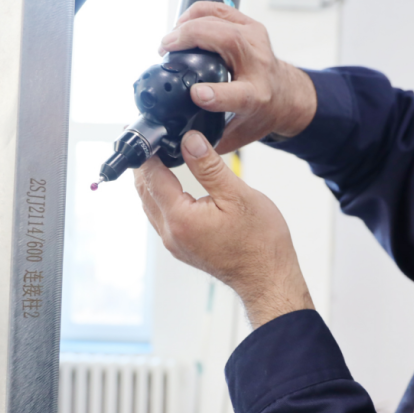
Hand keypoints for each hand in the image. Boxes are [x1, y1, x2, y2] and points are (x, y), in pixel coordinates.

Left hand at [135, 130, 314, 328]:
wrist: (268, 278)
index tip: (151, 134)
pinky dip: (161, 198)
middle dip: (145, 165)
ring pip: (151, 206)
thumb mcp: (237, 194)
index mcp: (181, 218)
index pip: (152, 176)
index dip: (149, 152)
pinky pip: (162, 218)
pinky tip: (173, 187)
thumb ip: (208, 166)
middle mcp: (171, 233)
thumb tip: (189, 140)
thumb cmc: (260, 243)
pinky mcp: (183, 248)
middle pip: (145, 192)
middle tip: (151, 142)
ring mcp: (175, 244)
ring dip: (152, 182)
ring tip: (159, 159)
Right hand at [160, 2, 317, 152]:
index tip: (195, 94)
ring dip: (189, 24)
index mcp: (257, 97)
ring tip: (169, 39)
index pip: (237, 95)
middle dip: (190, 39)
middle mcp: (259, 65)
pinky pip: (220, 10)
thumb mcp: (237, 135)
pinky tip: (182, 24)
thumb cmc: (260, 113)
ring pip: (221, 20)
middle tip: (164, 48)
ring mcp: (256, 40)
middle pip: (227, 41)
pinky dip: (197, 12)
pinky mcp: (250, 25)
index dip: (214, 94)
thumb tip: (179, 146)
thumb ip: (210, 141)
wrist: (284, 94)